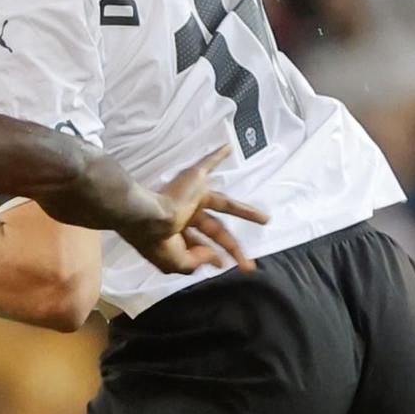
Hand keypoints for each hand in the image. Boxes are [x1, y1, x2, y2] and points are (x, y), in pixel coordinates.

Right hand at [119, 144, 269, 274]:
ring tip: (265, 220)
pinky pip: (207, 163)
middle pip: (216, 231)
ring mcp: (190, 197)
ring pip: (225, 203)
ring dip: (245, 211)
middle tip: (250, 265)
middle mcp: (184, 215)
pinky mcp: (193, 179)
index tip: (223, 265)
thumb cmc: (157, 240)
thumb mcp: (177, 262)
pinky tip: (227, 148)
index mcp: (176, 233)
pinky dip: (216, 156)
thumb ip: (196, 261)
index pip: (199, 245)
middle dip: (233, 248)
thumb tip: (214, 256)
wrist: (148, 218)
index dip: (212, 257)